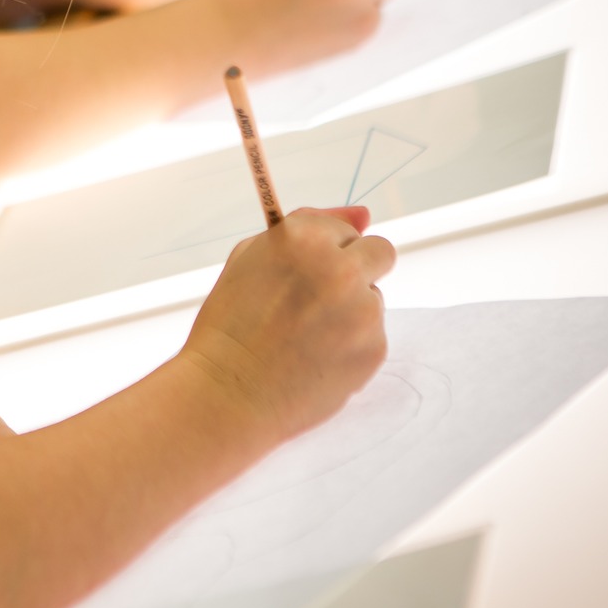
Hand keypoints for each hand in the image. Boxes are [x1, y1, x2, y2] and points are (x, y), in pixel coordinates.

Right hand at [177, 206, 393, 439]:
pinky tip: (314, 359)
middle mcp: (339, 268)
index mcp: (303, 238)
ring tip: (304, 338)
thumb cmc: (230, 325)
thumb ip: (307, 227)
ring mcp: (362, 310)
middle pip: (381, 252)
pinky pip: (372, 336)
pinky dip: (350, 346)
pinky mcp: (374, 348)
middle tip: (325, 296)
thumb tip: (364, 213)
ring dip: (350, 311)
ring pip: (374, 298)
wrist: (226, 393)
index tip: (306, 271)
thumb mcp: (249, 260)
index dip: (325, 250)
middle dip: (359, 268)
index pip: (345, 228)